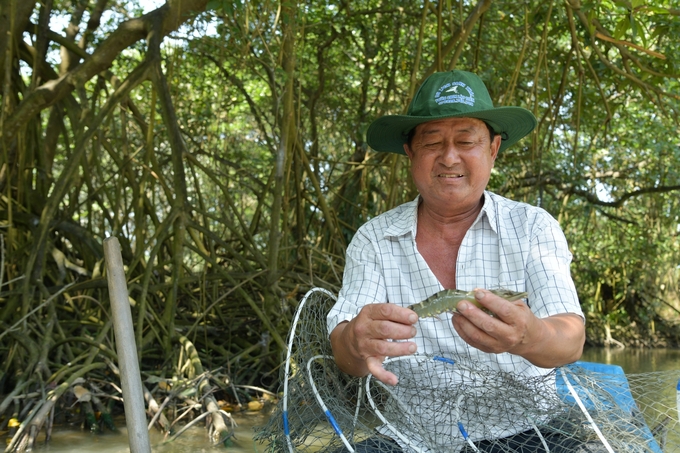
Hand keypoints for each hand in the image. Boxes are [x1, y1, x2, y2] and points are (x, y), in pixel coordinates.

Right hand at [330, 303, 417, 385]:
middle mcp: (363, 328)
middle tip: (413, 331)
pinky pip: (374, 368)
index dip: (401, 314)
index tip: (414, 318)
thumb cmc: (370, 324)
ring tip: (413, 347)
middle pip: (385, 329)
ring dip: (400, 348)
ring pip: (383, 347)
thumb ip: (393, 314)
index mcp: (368, 313)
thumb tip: (412, 318)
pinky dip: (384, 375)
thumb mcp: (377, 313)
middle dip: (403, 331)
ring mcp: (364, 345)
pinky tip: (394, 380)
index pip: (385, 311)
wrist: (349, 339)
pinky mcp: (367, 359)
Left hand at [451, 289, 583, 366]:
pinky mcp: (490, 350)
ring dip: (464, 323)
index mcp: (519, 321)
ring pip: (477, 335)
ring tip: (456, 312)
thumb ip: (499, 298)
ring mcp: (499, 345)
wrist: (529, 340)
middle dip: (472, 314)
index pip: (503, 310)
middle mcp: (510, 335)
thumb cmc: (521, 318)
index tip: (477, 292)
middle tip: (461, 304)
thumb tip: (476, 292)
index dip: (489, 301)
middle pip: (488, 325)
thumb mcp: (517, 305)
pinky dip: (461, 331)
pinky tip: (457, 320)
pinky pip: (472, 342)